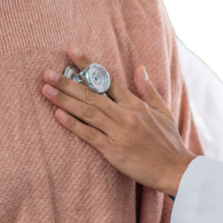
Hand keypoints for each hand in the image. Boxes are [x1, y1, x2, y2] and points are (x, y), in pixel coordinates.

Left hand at [42, 48, 196, 197]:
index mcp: (136, 104)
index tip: (72, 52)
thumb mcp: (163, 111)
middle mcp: (125, 115)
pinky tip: (58, 115)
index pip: (108, 79)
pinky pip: (89, 135)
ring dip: (65, 100)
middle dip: (67, 82)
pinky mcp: (113, 151)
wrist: (176, 169)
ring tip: (46, 89)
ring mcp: (119, 132)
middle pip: (92, 94)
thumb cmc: (169, 142)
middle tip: (46, 72)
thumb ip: (149, 89)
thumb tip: (140, 68)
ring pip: (87, 112)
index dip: (88, 65)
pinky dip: (74, 124)